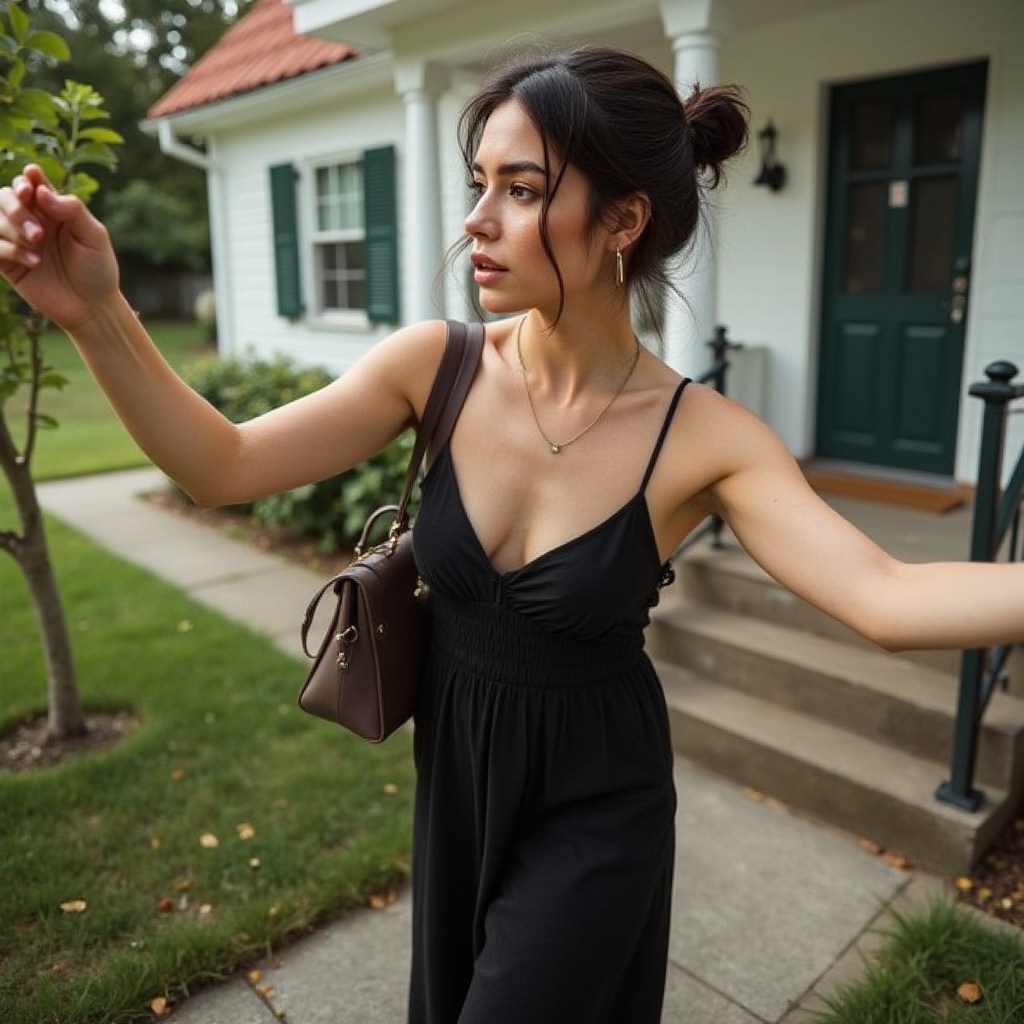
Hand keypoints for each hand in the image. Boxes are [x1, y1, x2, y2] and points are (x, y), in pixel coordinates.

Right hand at [0, 164, 119, 331]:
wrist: (91, 307)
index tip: (30, 188)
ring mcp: (18, 240)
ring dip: (13, 229)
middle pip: (5, 196)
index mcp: (53, 209)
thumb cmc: (97, 270)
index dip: (26, 180)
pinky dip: (8, 249)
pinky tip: (33, 263)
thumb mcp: (94, 236)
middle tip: (39, 233)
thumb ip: (72, 210)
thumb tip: (42, 191)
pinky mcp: (8, 262)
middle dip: (17, 208)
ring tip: (38, 246)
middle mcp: (32, 220)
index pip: (32, 183)